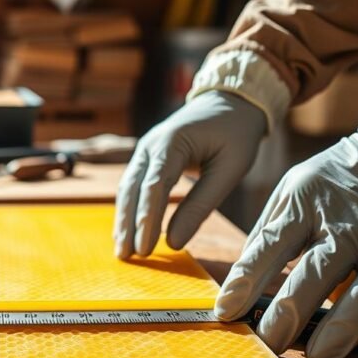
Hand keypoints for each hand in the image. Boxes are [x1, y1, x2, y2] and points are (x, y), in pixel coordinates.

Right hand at [114, 91, 265, 257]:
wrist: (230, 101)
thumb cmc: (235, 134)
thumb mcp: (230, 169)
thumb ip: (201, 205)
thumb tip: (175, 242)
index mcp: (172, 142)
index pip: (154, 186)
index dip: (147, 219)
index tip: (146, 249)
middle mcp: (150, 144)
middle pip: (132, 189)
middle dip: (128, 225)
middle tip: (127, 257)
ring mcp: (145, 150)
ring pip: (127, 189)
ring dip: (123, 220)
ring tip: (122, 251)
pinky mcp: (147, 158)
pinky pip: (133, 186)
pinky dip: (130, 210)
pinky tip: (128, 232)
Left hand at [215, 112, 357, 357]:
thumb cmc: (349, 176)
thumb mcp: (302, 185)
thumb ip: (274, 228)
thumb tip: (246, 275)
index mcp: (300, 199)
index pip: (264, 246)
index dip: (242, 282)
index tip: (223, 311)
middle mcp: (330, 217)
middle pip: (293, 270)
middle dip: (270, 310)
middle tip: (252, 341)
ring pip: (326, 282)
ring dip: (299, 320)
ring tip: (278, 348)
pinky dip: (346, 327)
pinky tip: (327, 352)